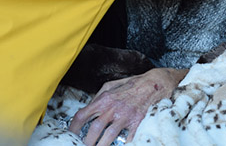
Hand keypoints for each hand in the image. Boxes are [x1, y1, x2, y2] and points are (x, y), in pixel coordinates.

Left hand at [68, 68, 186, 144]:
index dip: (73, 127)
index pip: (82, 115)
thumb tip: (89, 107)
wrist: (154, 84)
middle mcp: (112, 108)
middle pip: (93, 129)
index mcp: (104, 100)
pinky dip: (122, 145)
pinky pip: (127, 139)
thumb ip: (98, 97)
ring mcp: (125, 116)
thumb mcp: (111, 86)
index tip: (71, 134)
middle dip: (86, 142)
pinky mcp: (137, 123)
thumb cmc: (132, 85)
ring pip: (108, 136)